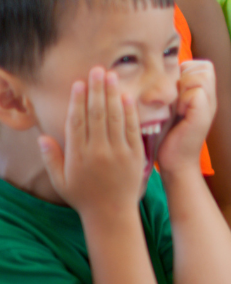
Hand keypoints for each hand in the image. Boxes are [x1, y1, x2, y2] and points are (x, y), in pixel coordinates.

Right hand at [38, 68, 146, 215]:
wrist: (111, 214)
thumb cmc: (83, 196)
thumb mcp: (60, 180)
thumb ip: (51, 158)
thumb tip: (42, 136)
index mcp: (78, 156)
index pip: (77, 122)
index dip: (77, 101)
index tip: (78, 83)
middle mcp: (98, 151)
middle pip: (97, 114)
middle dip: (97, 90)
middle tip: (97, 70)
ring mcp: (118, 152)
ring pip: (114, 118)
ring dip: (112, 95)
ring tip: (111, 76)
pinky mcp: (135, 154)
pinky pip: (131, 129)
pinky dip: (129, 112)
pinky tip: (126, 96)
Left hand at [156, 59, 215, 175]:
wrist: (176, 162)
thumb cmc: (168, 136)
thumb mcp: (171, 107)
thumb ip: (173, 90)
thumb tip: (160, 71)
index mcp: (203, 94)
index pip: (203, 65)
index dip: (187, 70)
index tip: (175, 89)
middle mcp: (210, 98)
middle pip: (205, 67)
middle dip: (186, 76)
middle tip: (176, 96)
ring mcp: (209, 106)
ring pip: (202, 76)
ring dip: (184, 87)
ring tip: (177, 105)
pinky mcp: (203, 116)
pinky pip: (196, 92)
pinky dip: (184, 100)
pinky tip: (178, 114)